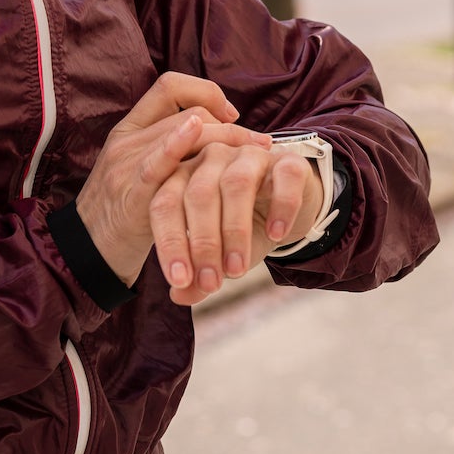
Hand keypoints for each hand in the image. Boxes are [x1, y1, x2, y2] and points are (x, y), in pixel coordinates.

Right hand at [75, 74, 268, 284]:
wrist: (85, 252)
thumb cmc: (121, 213)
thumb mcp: (139, 171)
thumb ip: (167, 151)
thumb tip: (216, 137)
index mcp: (130, 129)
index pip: (169, 87)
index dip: (205, 92)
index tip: (230, 114)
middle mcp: (128, 139)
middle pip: (189, 113)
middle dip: (231, 127)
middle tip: (259, 144)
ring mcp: (127, 162)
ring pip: (184, 130)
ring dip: (227, 139)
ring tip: (256, 153)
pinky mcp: (131, 191)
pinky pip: (157, 161)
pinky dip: (179, 143)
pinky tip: (200, 137)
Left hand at [152, 141, 323, 304]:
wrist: (289, 207)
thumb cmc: (244, 228)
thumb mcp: (220, 255)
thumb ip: (198, 275)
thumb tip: (179, 297)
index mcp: (185, 176)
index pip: (165, 204)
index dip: (169, 243)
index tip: (179, 281)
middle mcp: (213, 158)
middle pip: (198, 194)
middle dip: (203, 244)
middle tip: (211, 283)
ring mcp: (250, 156)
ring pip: (235, 184)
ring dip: (235, 231)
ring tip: (237, 270)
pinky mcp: (288, 161)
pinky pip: (282, 177)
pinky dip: (280, 207)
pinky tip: (276, 235)